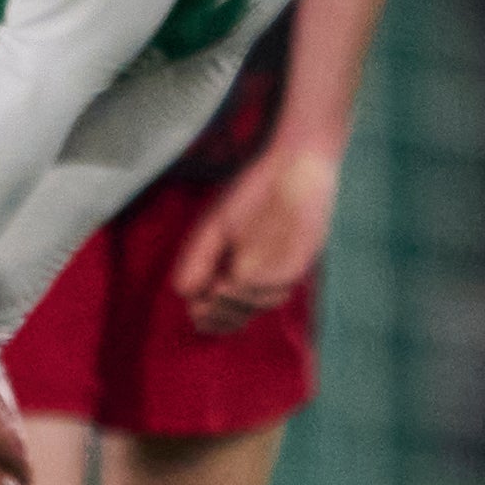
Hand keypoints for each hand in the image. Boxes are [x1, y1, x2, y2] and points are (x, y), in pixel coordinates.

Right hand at [169, 143, 340, 335]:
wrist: (291, 167)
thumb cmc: (251, 193)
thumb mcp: (215, 227)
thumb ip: (198, 260)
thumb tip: (184, 294)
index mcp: (236, 270)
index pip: (220, 309)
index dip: (207, 317)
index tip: (197, 311)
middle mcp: (260, 275)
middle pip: (237, 314)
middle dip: (219, 315)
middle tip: (206, 304)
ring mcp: (280, 270)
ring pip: (257, 302)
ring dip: (236, 302)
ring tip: (219, 288)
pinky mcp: (300, 260)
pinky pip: (279, 283)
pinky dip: (256, 286)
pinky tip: (236, 277)